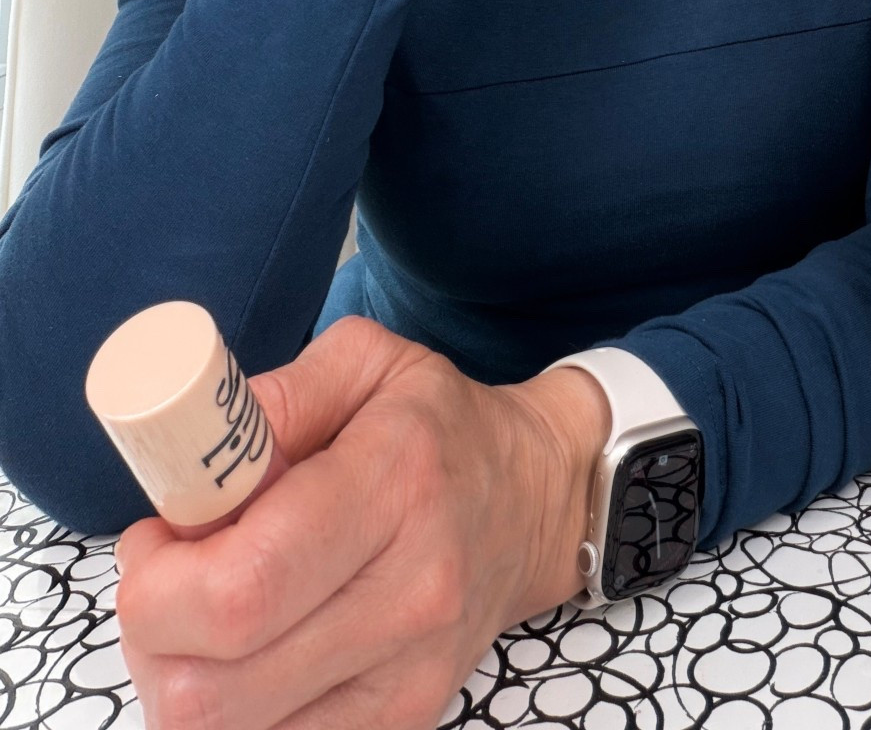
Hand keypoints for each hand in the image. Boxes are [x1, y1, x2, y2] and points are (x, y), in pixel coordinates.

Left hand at [113, 315, 609, 729]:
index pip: (241, 587)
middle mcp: (411, 591)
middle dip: (152, 636)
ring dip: (184, 679)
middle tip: (167, 577)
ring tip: (205, 612)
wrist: (533, 500)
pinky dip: (234, 712)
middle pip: (216, 687)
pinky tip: (246, 653)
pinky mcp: (406, 721)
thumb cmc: (435, 424)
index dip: (158, 584)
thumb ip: (273, 398)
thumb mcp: (364, 362)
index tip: (154, 538)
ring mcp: (411, 675)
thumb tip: (191, 462)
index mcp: (395, 483)